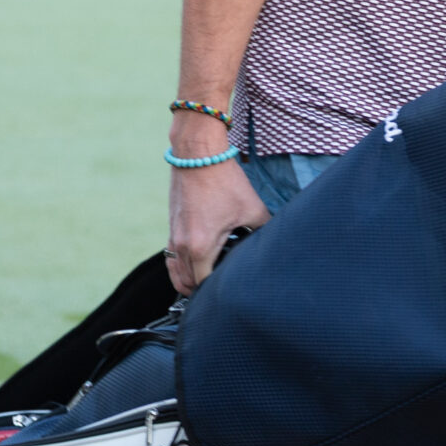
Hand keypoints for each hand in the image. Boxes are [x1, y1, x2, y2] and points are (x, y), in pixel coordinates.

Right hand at [165, 121, 270, 294]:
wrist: (197, 153)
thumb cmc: (223, 179)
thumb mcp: (252, 208)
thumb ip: (264, 229)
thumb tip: (275, 241)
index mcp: (201, 246)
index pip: (204, 285)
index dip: (217, 292)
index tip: (231, 291)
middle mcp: (182, 245)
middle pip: (187, 283)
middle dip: (202, 290)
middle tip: (221, 290)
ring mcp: (173, 235)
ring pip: (175, 272)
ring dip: (187, 281)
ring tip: (204, 285)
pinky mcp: (171, 225)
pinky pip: (170, 257)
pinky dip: (179, 266)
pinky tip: (193, 266)